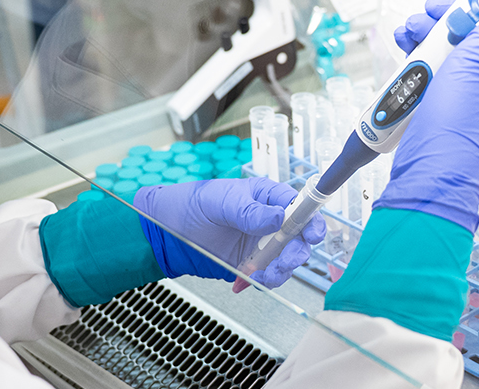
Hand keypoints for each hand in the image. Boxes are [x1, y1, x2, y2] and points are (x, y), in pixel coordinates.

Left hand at [134, 177, 327, 287]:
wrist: (166, 232)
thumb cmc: (191, 204)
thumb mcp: (220, 201)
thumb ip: (249, 211)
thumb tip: (277, 218)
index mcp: (267, 197)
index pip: (300, 207)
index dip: (311, 221)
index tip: (312, 235)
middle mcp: (269, 221)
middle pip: (300, 238)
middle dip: (296, 253)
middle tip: (283, 262)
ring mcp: (261, 244)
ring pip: (287, 261)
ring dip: (280, 272)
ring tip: (262, 275)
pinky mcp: (251, 264)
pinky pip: (267, 276)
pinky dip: (262, 282)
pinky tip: (245, 281)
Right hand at [379, 0, 478, 230]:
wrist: (432, 166)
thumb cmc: (460, 115)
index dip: (462, 4)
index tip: (437, 7)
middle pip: (461, 29)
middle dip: (434, 20)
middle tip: (415, 24)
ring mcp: (460, 89)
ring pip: (439, 47)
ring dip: (419, 36)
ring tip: (403, 39)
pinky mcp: (436, 102)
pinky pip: (425, 69)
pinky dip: (412, 58)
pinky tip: (400, 58)